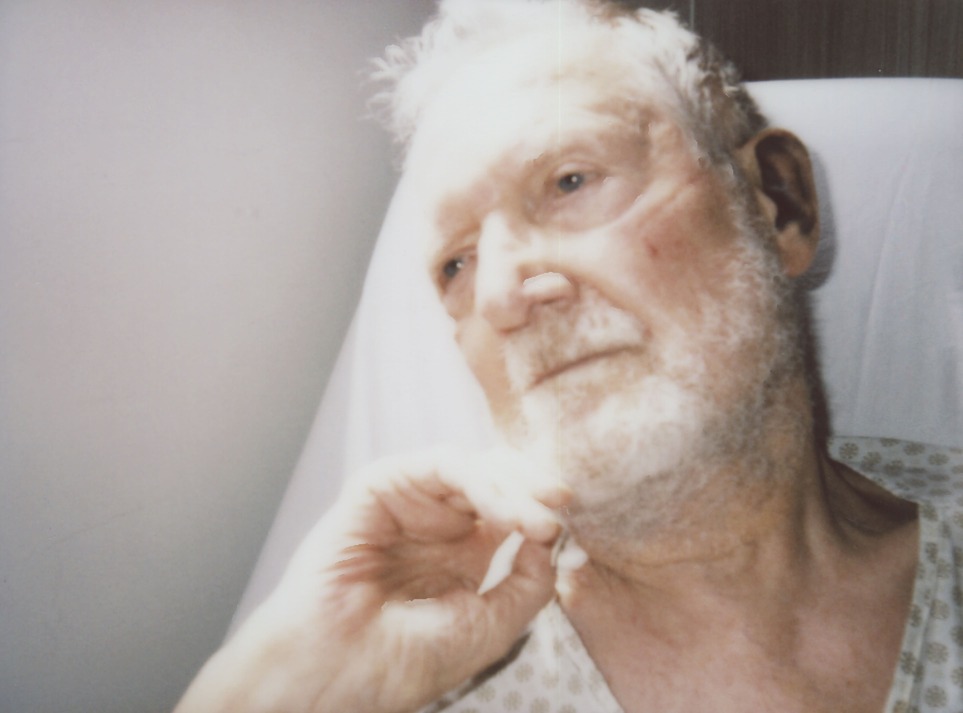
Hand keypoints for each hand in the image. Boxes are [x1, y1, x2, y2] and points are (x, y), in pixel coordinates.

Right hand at [173, 447, 569, 712]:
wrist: (335, 677)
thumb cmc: (399, 663)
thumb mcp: (489, 628)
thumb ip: (529, 583)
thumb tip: (553, 537)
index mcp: (461, 555)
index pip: (513, 511)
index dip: (542, 511)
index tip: (569, 524)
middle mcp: (437, 524)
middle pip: (498, 481)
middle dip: (534, 488)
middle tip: (562, 504)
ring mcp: (409, 504)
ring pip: (474, 468)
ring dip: (513, 486)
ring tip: (541, 517)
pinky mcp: (380, 488)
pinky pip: (439, 466)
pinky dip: (479, 481)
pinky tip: (503, 510)